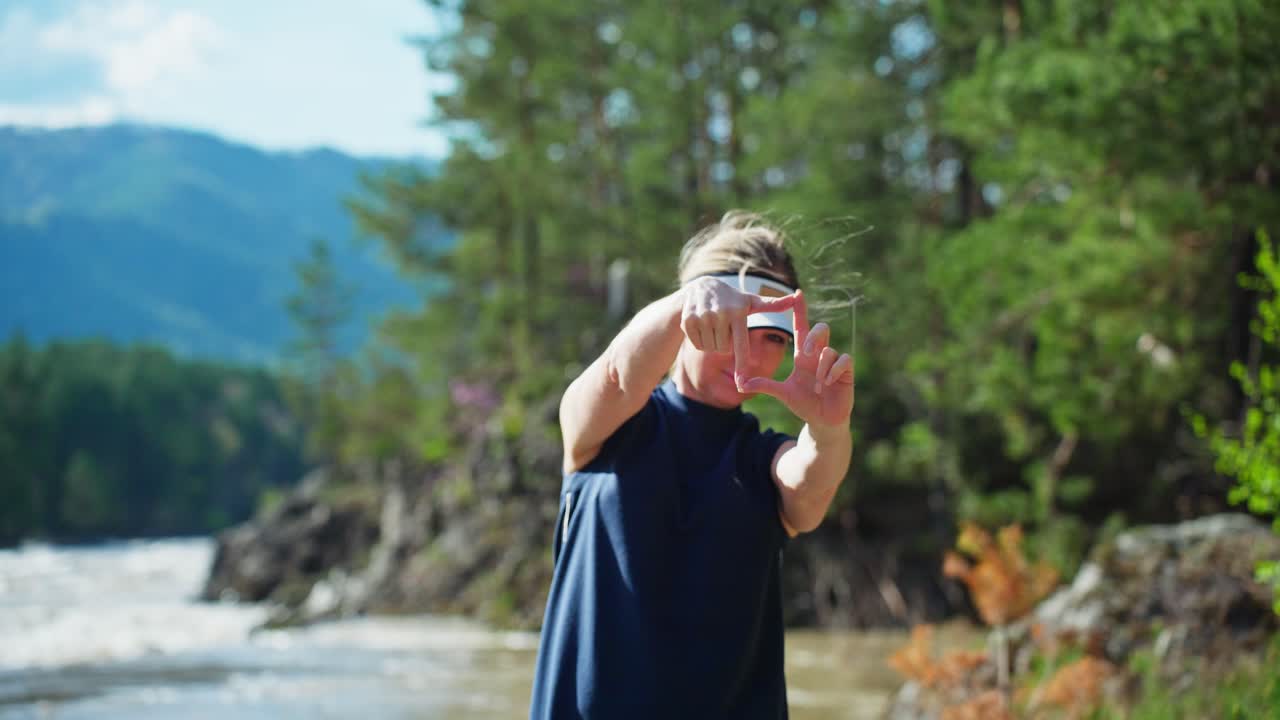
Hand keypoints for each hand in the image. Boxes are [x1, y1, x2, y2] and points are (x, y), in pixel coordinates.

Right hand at [680, 276, 798, 383]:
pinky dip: (700, 340)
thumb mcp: (751, 302)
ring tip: (713, 325)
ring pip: (710, 348)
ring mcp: (703, 316)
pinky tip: (702, 325)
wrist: (701, 288)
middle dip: (725, 344)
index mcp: (738, 312)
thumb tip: (795, 297)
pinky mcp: (688, 320)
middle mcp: (720, 314)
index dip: (741, 365)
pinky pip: (697, 344)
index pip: (741, 345)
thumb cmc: (733, 300)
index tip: (742, 383)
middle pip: (724, 350)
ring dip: (713, 343)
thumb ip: (773, 304)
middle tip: (724, 327)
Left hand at [740, 290, 854, 427]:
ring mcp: (833, 363)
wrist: (822, 421)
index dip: (800, 311)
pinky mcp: (846, 372)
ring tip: (817, 385)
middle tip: (806, 352)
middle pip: (821, 329)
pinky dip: (833, 370)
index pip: (802, 328)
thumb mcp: (782, 394)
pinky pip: (844, 359)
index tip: (797, 293)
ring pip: (830, 349)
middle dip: (814, 335)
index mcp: (804, 356)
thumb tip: (741, 384)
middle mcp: (819, 355)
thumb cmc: (804, 404)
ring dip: (821, 367)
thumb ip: (765, 385)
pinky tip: (827, 383)